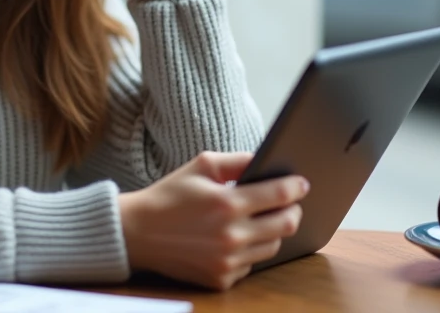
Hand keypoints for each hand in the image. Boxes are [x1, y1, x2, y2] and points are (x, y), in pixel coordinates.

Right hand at [117, 152, 307, 290]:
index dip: (295, 187)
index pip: (278, 195)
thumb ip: (237, 161)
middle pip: (286, 225)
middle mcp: (231, 236)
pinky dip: (250, 251)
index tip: (302, 183)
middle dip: (293, 211)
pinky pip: (251, 265)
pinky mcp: (221, 279)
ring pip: (272, 247)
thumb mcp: (200, 166)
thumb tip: (267, 160)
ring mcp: (227, 261)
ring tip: (264, 219)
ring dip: (273, 232)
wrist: (137, 233)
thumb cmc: (169, 195)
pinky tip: (237, 238)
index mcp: (227, 203)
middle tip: (290, 203)